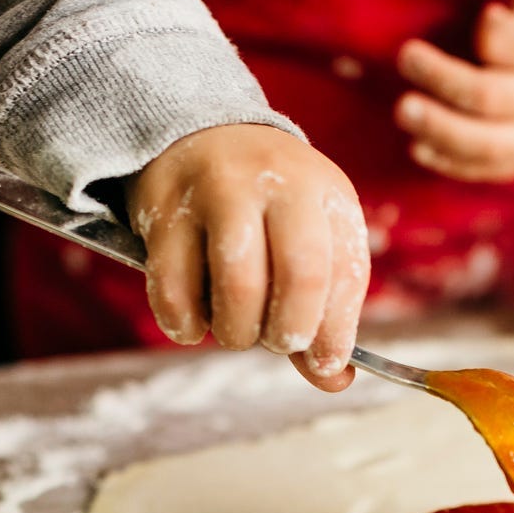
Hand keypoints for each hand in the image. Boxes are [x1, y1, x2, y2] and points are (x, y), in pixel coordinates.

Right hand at [127, 126, 369, 391]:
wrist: (200, 132)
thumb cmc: (267, 207)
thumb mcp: (308, 240)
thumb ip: (320, 313)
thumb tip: (331, 380)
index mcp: (327, 193)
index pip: (347, 273)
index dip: (337, 332)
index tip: (324, 364)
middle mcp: (279, 184)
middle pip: (301, 275)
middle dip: (290, 331)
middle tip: (274, 342)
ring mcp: (220, 191)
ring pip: (238, 284)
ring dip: (238, 331)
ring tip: (234, 330)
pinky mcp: (166, 209)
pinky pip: (175, 287)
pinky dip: (185, 324)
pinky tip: (191, 324)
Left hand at [392, 0, 513, 182]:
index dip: (497, 34)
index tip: (482, 16)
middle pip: (492, 96)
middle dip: (446, 79)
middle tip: (406, 55)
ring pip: (486, 144)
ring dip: (441, 129)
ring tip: (402, 110)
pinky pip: (484, 170)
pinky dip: (451, 163)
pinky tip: (417, 148)